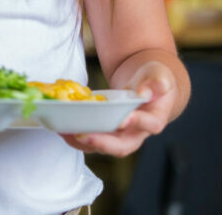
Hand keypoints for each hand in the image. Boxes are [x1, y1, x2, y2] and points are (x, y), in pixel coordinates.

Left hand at [62, 61, 176, 156]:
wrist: (146, 85)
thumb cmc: (153, 79)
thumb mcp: (159, 74)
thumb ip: (156, 81)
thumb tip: (145, 93)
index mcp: (155, 117)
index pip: (150, 124)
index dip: (137, 123)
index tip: (123, 120)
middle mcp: (138, 132)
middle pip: (123, 145)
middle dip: (103, 143)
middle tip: (84, 135)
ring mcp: (120, 135)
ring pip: (104, 146)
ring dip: (84, 142)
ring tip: (66, 133)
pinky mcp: (106, 132)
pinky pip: (92, 139)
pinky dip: (76, 136)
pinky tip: (62, 129)